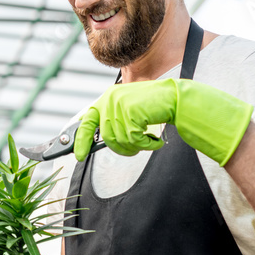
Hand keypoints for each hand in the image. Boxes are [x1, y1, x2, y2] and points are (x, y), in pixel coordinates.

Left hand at [73, 78, 253, 165]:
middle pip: (106, 138)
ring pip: (119, 141)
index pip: (86, 121)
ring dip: (136, 147)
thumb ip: (112, 122)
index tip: (78, 156)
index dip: (80, 140)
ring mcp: (119, 104)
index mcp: (106, 98)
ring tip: (148, 140)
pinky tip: (154, 139)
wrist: (175, 98)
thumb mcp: (128, 111)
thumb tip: (95, 141)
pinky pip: (133, 139)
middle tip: (136, 147)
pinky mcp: (131, 111)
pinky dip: (146, 145)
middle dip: (122, 148)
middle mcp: (109, 99)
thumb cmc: (153, 107)